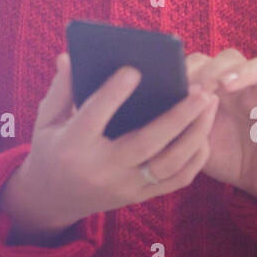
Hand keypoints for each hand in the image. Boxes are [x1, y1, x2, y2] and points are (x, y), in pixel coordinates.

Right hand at [0, 52, 218, 243]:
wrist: (53, 199)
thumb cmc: (51, 148)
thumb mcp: (46, 119)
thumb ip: (60, 88)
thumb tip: (69, 56)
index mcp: (73, 146)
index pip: (94, 117)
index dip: (113, 94)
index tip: (134, 70)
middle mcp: (101, 169)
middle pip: (146, 144)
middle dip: (177, 117)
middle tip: (199, 90)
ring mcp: (124, 187)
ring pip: (168, 165)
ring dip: (194, 135)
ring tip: (210, 105)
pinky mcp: (140, 197)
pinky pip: (176, 181)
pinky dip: (196, 158)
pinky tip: (205, 132)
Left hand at [185, 49, 256, 213]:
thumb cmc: (223, 156)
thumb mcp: (196, 138)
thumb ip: (183, 119)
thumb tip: (161, 101)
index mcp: (217, 86)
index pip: (204, 60)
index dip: (190, 67)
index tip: (176, 82)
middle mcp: (245, 84)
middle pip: (232, 57)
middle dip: (213, 68)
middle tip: (200, 86)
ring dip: (245, 70)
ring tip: (227, 85)